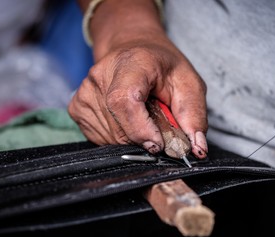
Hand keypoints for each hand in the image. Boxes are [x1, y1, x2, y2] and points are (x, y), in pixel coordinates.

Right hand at [70, 0, 207, 157]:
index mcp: (130, 63)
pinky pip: (99, 139)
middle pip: (119, 128)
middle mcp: (100, 76)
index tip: (158, 144)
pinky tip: (126, 121)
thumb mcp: (188, 83)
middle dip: (143, 140)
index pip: (124, 102)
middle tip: (158, 129)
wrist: (132, 48)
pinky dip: (118, 139)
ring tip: (141, 119)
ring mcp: (84, 93)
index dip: (141, 130)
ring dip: (132, 140)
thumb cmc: (161, 66)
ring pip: (110, 138)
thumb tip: (197, 150)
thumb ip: (194, 115)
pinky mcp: (77, 108)